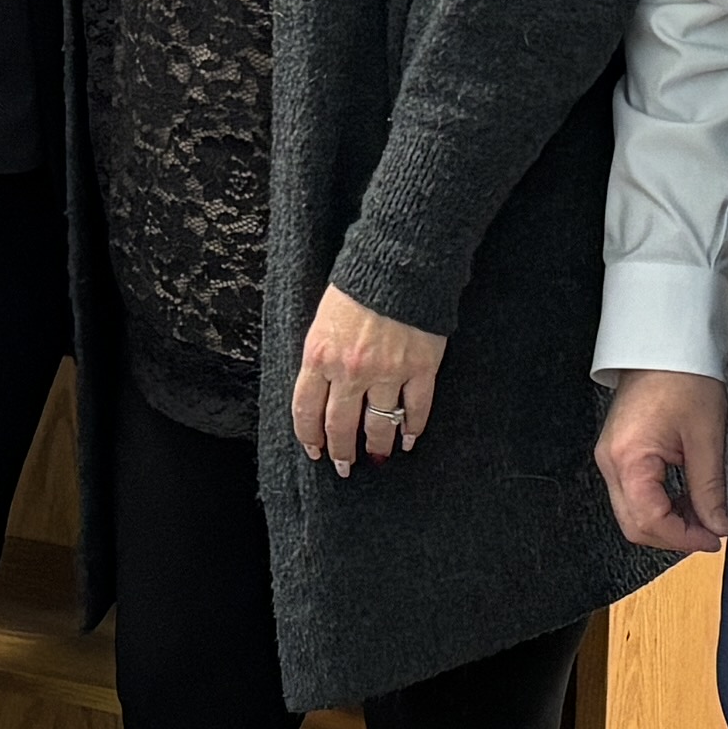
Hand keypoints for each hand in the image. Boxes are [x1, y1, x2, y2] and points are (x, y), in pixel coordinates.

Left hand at [291, 290, 451, 477]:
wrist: (399, 263)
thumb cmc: (357, 286)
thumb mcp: (323, 321)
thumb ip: (320, 358)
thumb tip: (321, 393)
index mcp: (320, 356)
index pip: (307, 410)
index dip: (309, 436)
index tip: (315, 451)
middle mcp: (351, 371)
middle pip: (341, 425)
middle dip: (341, 451)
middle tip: (344, 466)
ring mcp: (388, 372)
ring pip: (379, 424)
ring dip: (376, 446)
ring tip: (376, 457)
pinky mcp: (420, 367)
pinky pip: (416, 409)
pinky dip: (413, 428)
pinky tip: (409, 439)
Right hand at [599, 367, 727, 553]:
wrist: (667, 346)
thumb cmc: (684, 379)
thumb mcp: (706, 438)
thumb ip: (709, 489)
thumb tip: (717, 525)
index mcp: (629, 459)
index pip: (650, 521)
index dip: (684, 538)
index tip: (714, 539)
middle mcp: (610, 463)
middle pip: (634, 524)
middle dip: (673, 536)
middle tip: (710, 533)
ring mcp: (611, 458)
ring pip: (633, 513)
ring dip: (667, 522)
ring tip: (704, 516)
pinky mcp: (619, 453)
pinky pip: (634, 494)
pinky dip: (660, 505)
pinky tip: (687, 500)